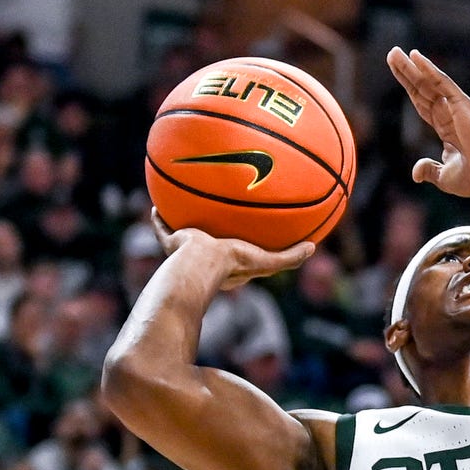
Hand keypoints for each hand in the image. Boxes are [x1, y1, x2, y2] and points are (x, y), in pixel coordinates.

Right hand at [151, 212, 314, 291]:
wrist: (200, 264)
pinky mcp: (172, 243)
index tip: (246, 235)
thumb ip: (289, 258)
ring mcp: (186, 251)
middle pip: (210, 242)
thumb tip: (313, 248)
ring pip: (183, 235)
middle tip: (214, 217)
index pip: (237, 255)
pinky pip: (163, 228)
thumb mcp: (267, 261)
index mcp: (228, 265)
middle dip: (211, 233)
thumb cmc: (233, 263)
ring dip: (183, 224)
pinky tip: (157, 204)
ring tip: (183, 205)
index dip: (242, 247)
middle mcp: (206, 258)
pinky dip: (159, 218)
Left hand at [387, 48, 469, 200]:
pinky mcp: (460, 103)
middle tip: (391, 54)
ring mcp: (454, 106)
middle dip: (406, 72)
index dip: (409, 88)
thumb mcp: (444, 177)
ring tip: (395, 52)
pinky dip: (429, 69)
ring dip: (411, 67)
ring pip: (427, 82)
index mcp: (445, 128)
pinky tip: (415, 56)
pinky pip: (441, 83)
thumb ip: (429, 170)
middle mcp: (449, 113)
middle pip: (421, 89)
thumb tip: (415, 173)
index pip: (422, 103)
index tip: (398, 73)